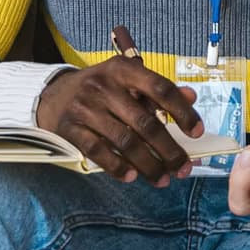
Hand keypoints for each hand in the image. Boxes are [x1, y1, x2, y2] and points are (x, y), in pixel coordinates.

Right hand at [35, 25, 203, 186]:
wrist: (52, 94)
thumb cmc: (100, 88)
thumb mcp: (127, 80)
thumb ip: (158, 90)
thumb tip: (191, 96)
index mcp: (123, 70)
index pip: (160, 89)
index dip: (183, 112)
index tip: (197, 132)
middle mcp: (104, 86)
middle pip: (145, 123)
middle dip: (168, 150)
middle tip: (183, 168)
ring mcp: (86, 108)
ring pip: (125, 141)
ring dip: (148, 164)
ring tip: (163, 179)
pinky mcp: (71, 128)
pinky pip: (99, 152)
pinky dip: (118, 167)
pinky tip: (133, 176)